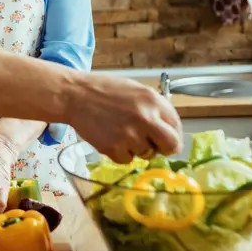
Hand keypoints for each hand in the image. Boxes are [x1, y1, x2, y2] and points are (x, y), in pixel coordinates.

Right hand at [66, 74, 182, 162]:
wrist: (74, 95)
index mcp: (153, 101)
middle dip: (164, 149)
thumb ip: (154, 108)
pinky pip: (126, 160)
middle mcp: (146, 118)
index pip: (177, 127)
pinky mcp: (114, 147)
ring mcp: (130, 134)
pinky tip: (109, 137)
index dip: (172, 135)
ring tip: (119, 131)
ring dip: (135, 148)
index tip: (167, 140)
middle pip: (171, 145)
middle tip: (155, 147)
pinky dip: (119, 153)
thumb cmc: (103, 90)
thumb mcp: (135, 90)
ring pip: (146, 154)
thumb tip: (167, 128)